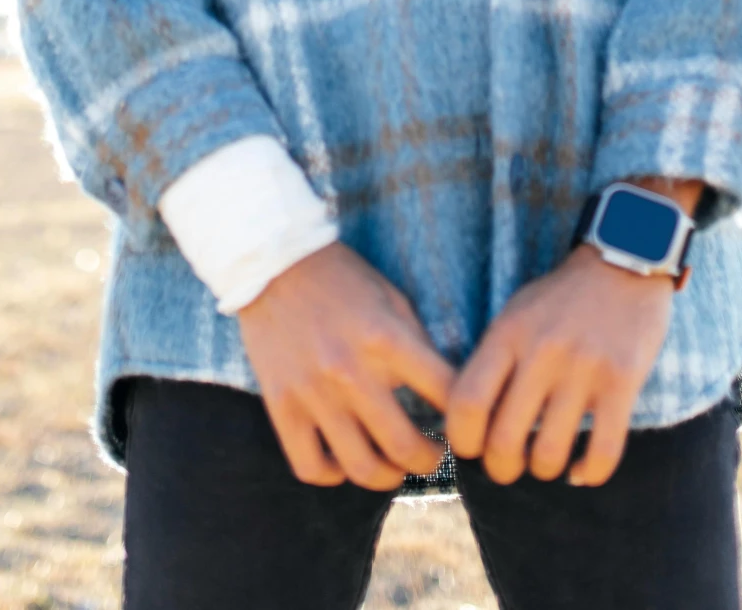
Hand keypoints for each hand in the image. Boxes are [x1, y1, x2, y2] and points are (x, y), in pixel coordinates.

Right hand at [237, 240, 455, 490]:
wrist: (273, 263)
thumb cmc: (342, 277)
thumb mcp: (391, 297)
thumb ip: (417, 343)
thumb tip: (445, 390)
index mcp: (387, 338)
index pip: (446, 396)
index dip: (468, 417)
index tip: (468, 424)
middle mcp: (351, 372)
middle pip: (406, 447)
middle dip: (432, 461)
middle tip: (436, 456)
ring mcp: (314, 393)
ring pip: (361, 468)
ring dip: (389, 477)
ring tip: (395, 467)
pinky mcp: (282, 405)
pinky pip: (311, 466)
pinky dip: (333, 475)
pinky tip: (344, 462)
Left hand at [446, 245, 674, 487]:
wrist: (623, 260)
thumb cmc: (560, 299)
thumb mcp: (515, 314)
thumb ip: (492, 362)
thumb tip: (469, 424)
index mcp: (508, 334)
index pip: (466, 403)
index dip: (462, 441)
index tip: (471, 449)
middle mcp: (542, 352)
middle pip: (504, 441)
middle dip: (502, 469)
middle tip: (509, 467)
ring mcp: (584, 368)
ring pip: (550, 455)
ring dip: (544, 471)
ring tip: (546, 462)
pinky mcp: (623, 380)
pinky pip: (604, 452)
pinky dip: (589, 474)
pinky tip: (581, 471)